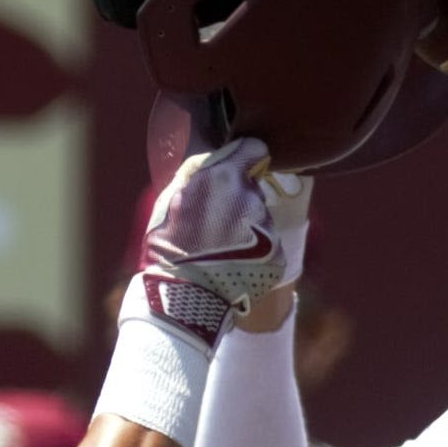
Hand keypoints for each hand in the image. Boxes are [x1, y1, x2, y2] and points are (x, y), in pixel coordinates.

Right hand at [138, 139, 308, 349]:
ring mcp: (268, 229)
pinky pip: (267, 247)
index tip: (239, 167)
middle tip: (214, 224)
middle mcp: (253, 199)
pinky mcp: (278, 256)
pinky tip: (232, 265)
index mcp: (226, 178)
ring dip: (245, 229)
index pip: (254, 149)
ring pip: (260, 220)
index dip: (245, 157)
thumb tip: (216, 160)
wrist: (185, 297)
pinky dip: (254, 254)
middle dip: (238, 200)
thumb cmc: (169, 246)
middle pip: (253, 189)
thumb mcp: (171, 198)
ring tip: (220, 250)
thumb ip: (198, 174)